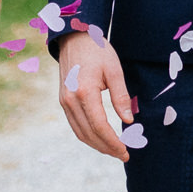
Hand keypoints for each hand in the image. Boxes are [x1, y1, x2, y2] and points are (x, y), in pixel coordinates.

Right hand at [55, 31, 136, 160]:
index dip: (113, 142)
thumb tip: (129, 121)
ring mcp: (64, 101)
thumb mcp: (114, 70)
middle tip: (124, 154)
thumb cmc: (98, 50)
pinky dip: (87, 135)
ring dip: (96, 144)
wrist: (74, 37)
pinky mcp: (63, 101)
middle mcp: (70, 100)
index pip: (100, 126)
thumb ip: (121, 97)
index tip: (126, 151)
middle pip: (89, 133)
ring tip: (114, 150)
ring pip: (80, 132)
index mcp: (85, 92)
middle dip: (106, 148)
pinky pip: (75, 124)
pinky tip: (100, 138)